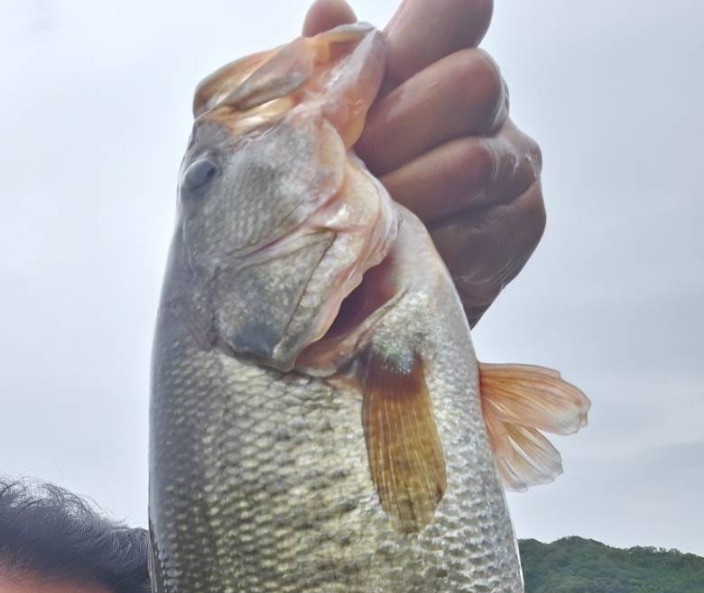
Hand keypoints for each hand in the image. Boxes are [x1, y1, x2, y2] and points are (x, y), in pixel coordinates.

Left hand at [303, 0, 545, 324]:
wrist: (362, 309)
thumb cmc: (338, 212)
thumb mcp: (323, 145)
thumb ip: (328, 80)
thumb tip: (326, 10)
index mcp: (440, 63)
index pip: (457, 10)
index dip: (429, 25)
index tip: (383, 62)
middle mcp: (492, 106)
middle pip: (471, 80)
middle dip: (399, 130)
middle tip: (356, 174)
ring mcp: (516, 166)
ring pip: (473, 160)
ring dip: (406, 196)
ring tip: (364, 224)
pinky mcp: (522, 227)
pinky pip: (476, 229)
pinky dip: (425, 248)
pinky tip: (395, 260)